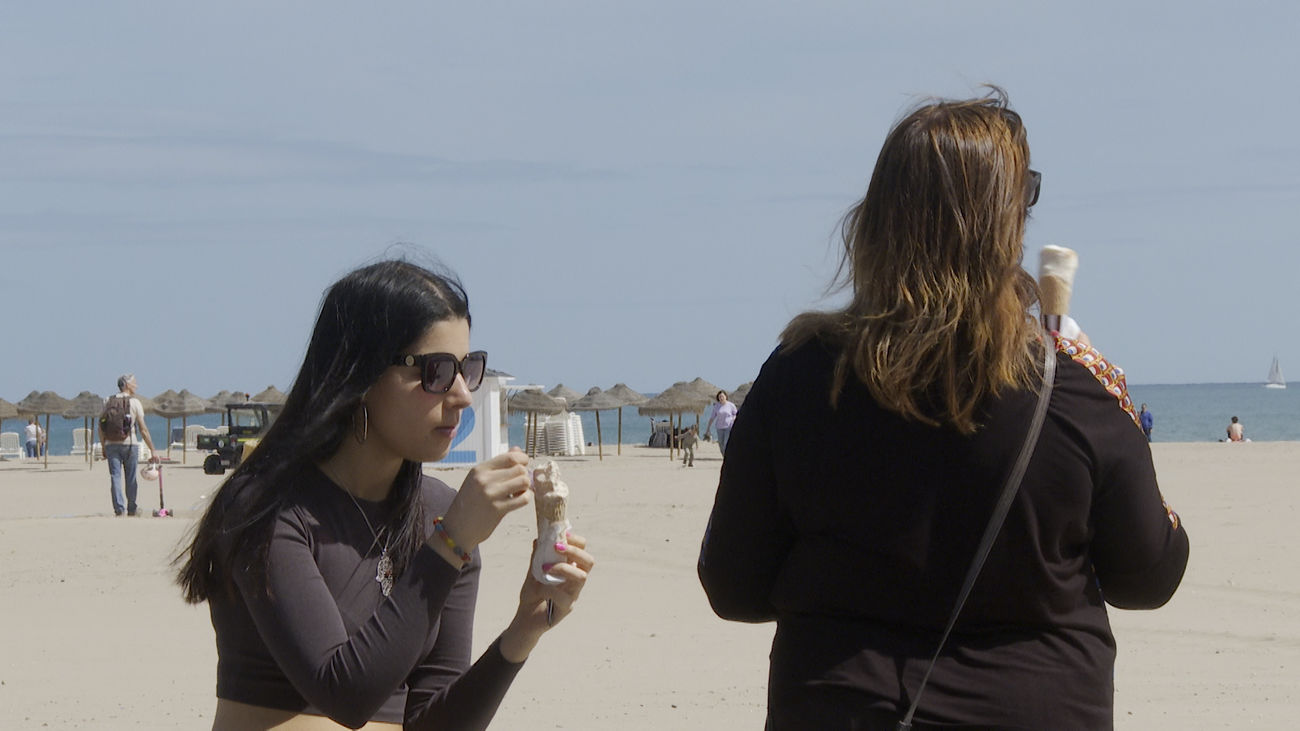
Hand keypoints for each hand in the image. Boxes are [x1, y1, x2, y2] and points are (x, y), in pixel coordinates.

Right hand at [441, 447, 531, 551]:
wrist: (457, 529)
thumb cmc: (469, 504)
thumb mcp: (478, 480)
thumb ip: (498, 465)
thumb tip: (517, 450)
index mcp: (479, 470)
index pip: (509, 457)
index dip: (522, 459)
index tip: (524, 465)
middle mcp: (484, 480)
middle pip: (519, 469)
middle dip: (524, 475)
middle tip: (519, 483)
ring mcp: (491, 494)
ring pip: (523, 481)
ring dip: (525, 487)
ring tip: (517, 492)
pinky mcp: (498, 510)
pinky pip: (523, 499)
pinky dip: (524, 499)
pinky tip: (516, 501)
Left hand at [499, 532, 594, 661]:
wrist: (525, 620)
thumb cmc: (532, 596)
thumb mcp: (532, 572)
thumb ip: (537, 557)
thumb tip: (538, 539)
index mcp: (570, 569)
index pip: (583, 551)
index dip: (576, 541)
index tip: (562, 535)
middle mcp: (575, 581)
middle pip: (589, 562)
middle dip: (575, 551)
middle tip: (557, 547)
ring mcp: (573, 595)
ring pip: (581, 577)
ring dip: (563, 568)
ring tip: (545, 568)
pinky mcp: (567, 608)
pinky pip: (564, 596)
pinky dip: (550, 588)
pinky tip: (540, 589)